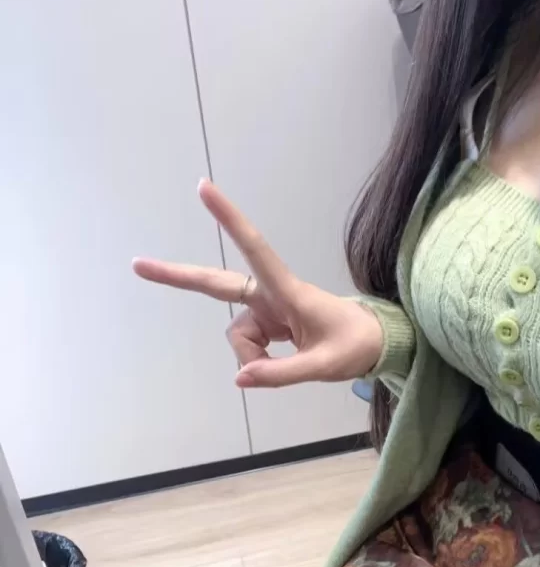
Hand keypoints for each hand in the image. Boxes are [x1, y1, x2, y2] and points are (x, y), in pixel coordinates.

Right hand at [133, 180, 383, 387]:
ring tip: (280, 369)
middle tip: (138, 265)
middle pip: (217, 285)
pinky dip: (255, 360)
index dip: (229, 219)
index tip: (205, 188)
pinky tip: (277, 363)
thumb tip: (239, 378)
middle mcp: (271, 295)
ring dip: (250, 357)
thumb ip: (282, 374)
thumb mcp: (325, 366)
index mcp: (288, 291)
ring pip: (238, 335)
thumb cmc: (354, 345)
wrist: (374, 344)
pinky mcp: (267, 321)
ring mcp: (267, 308)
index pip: (255, 249)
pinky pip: (247, 344)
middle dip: (179, 277)